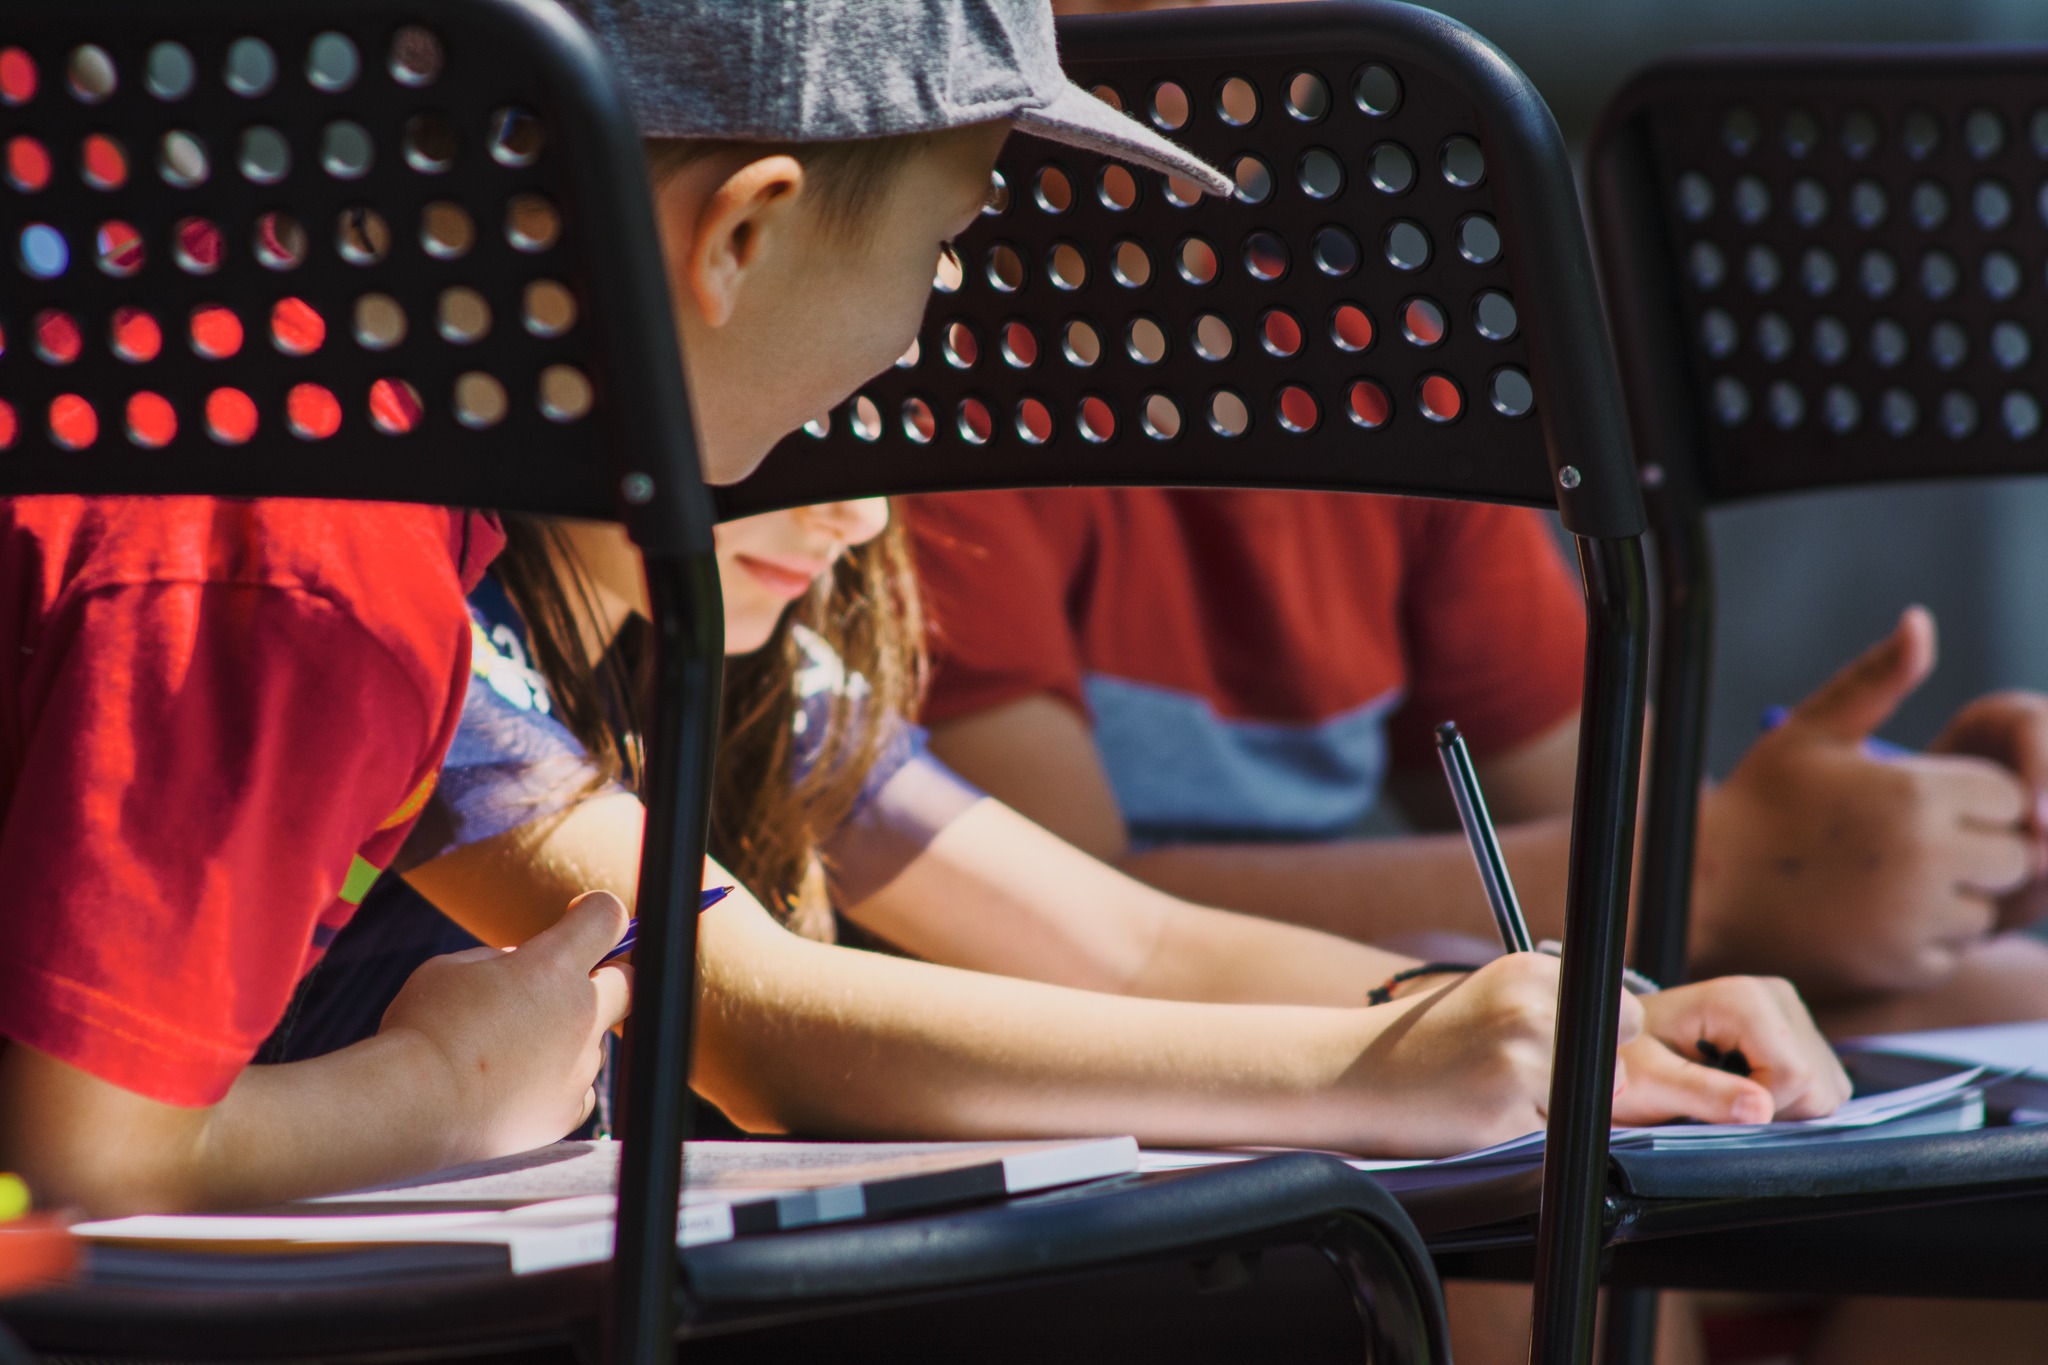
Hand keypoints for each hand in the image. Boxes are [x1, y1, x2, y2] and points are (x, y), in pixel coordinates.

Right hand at [381, 890, 631, 1158]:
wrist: (411, 1108)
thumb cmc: (423, 1030)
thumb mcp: (454, 968)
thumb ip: (501, 962)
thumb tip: (524, 967)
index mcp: (553, 966)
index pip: (606, 918)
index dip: (596, 912)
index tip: (579, 917)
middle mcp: (581, 1014)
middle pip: (627, 981)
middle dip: (607, 976)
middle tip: (564, 985)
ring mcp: (580, 1066)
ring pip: (590, 1040)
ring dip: (563, 1036)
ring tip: (504, 1052)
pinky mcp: (569, 1110)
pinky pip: (577, 1087)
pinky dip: (555, 1082)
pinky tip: (513, 1086)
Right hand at [1348, 952, 1642, 1153]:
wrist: (1350, 1069)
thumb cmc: (1425, 1041)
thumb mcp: (1493, 1001)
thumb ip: (1560, 1022)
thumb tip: (1626, 1083)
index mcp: (1530, 972)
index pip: (1624, 1014)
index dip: (1601, 1041)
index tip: (1559, 1046)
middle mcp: (1530, 1010)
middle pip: (1615, 1067)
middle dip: (1581, 1081)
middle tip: (1513, 1074)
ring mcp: (1519, 1062)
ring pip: (1589, 1108)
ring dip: (1554, 1113)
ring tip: (1493, 1093)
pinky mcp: (1505, 1113)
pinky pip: (1553, 1142)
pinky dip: (1525, 1138)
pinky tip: (1479, 1113)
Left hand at [1613, 976, 1849, 1126]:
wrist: (1627, 1043)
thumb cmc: (1629, 1060)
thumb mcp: (1650, 1081)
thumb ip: (1703, 1094)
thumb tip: (1761, 1110)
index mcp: (1742, 998)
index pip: (1793, 1075)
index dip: (1761, 1110)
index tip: (1714, 1109)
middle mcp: (1777, 997)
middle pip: (1814, 1085)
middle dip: (1772, 1111)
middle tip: (1717, 1101)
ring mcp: (1794, 1013)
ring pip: (1824, 1091)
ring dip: (1781, 1108)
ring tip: (1727, 1092)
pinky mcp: (1803, 1034)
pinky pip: (1823, 1088)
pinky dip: (1789, 1102)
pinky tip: (1746, 1088)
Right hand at [1693, 607, 2032, 995]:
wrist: (1700, 888)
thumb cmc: (1756, 803)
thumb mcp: (1812, 730)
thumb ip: (1878, 678)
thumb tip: (1921, 621)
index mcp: (1914, 793)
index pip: (2011, 796)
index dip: (1975, 799)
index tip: (1922, 802)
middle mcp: (1927, 858)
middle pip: (2015, 855)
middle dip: (1978, 849)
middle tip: (1909, 844)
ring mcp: (1916, 918)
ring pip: (1989, 908)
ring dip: (1957, 897)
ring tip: (1889, 879)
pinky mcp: (1902, 966)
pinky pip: (1954, 952)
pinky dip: (1928, 940)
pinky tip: (1873, 915)